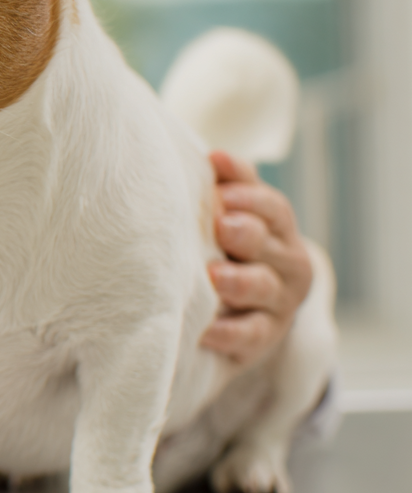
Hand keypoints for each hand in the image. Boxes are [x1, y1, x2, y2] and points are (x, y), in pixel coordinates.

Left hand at [201, 151, 314, 363]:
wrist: (242, 310)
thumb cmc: (227, 248)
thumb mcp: (230, 214)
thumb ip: (227, 185)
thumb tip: (214, 155)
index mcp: (277, 227)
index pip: (272, 208)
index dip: (250, 197)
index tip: (223, 192)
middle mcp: (286, 263)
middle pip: (270, 245)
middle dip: (247, 234)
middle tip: (221, 227)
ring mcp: (278, 302)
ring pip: (264, 288)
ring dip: (240, 282)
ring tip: (214, 276)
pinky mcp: (262, 338)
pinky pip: (250, 335)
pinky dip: (229, 332)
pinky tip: (206, 329)